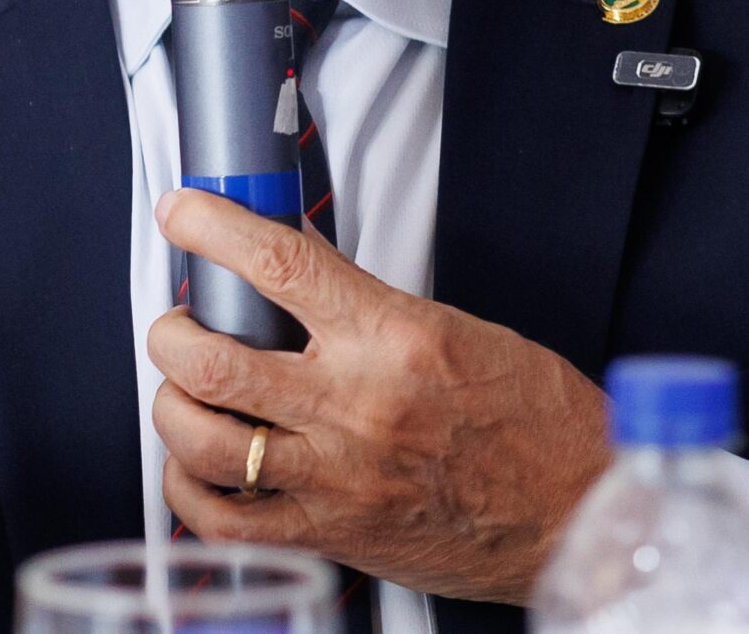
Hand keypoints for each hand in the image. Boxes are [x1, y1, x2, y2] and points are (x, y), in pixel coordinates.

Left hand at [147, 189, 610, 604]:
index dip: (212, 227)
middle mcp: (355, 406)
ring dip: (172, 405)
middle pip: (213, 360)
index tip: (184, 212)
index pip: (278, 264)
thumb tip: (294, 272)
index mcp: (393, 338)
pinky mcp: (330, 535)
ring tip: (184, 388)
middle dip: (171, 330)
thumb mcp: (457, 328)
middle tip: (179, 318)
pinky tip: (198, 465)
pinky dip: (188, 489)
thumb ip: (368, 306)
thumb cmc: (534, 421)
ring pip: (202, 440)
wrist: (577, 508)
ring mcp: (336, 477)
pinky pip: (223, 520)